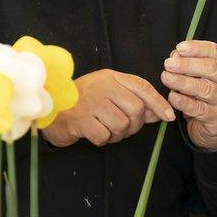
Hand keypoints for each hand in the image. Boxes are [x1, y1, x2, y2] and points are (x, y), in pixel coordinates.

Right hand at [42, 69, 175, 147]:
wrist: (48, 107)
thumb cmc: (81, 101)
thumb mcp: (107, 93)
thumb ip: (131, 100)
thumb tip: (157, 112)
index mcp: (110, 77)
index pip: (141, 87)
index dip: (158, 102)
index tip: (168, 117)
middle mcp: (102, 86)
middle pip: (136, 109)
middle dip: (134, 124)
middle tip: (122, 128)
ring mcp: (90, 102)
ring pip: (122, 125)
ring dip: (117, 134)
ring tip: (104, 129)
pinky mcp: (80, 119)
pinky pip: (104, 135)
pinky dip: (102, 139)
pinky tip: (93, 133)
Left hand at [162, 40, 216, 149]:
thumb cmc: (207, 96)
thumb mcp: (202, 78)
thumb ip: (190, 65)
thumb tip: (175, 56)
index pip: (215, 52)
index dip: (197, 48)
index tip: (179, 48)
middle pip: (212, 68)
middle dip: (188, 65)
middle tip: (168, 64)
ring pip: (205, 89)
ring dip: (182, 82)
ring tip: (166, 78)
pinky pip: (199, 109)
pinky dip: (183, 101)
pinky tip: (172, 96)